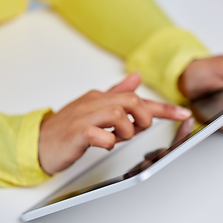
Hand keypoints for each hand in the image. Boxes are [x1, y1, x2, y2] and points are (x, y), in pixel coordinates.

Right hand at [39, 73, 191, 174]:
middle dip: (144, 118)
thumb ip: (116, 93)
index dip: (163, 108)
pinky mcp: (76, 133)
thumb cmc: (70, 127)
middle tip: (138, 129)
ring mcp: (85, 117)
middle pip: (132, 102)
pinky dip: (107, 142)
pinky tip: (102, 144)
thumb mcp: (96, 108)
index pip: (138, 99)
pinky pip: (99, 135)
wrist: (39, 142)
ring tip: (117, 138)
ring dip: (126, 131)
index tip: (183, 114)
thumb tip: (136, 78)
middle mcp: (95, 103)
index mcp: (102, 98)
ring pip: (119, 115)